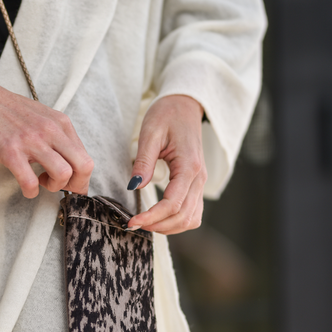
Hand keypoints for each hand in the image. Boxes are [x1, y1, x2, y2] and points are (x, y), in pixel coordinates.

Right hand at [0, 70, 93, 197]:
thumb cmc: (8, 110)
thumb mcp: (42, 117)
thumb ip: (58, 136)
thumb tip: (72, 163)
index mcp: (61, 123)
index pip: (86, 157)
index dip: (81, 178)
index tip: (70, 183)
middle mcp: (50, 131)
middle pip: (83, 167)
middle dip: (75, 185)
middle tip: (59, 186)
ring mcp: (31, 141)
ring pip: (62, 174)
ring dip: (54, 187)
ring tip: (41, 182)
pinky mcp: (10, 151)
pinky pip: (30, 182)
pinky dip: (30, 191)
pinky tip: (25, 187)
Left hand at [127, 94, 206, 234]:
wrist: (185, 105)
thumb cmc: (167, 114)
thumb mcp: (150, 132)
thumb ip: (144, 161)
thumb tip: (135, 186)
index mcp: (189, 166)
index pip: (172, 203)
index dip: (151, 217)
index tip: (132, 221)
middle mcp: (199, 178)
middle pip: (183, 216)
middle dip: (158, 225)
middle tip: (134, 224)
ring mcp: (200, 182)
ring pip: (191, 218)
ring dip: (169, 227)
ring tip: (146, 223)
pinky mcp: (197, 184)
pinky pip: (193, 212)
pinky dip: (178, 221)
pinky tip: (159, 218)